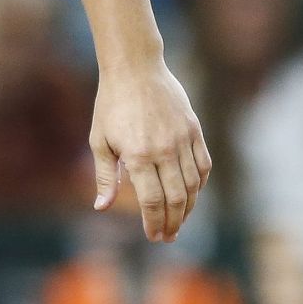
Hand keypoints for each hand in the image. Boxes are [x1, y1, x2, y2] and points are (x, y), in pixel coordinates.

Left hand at [89, 61, 210, 241]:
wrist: (135, 67)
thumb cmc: (111, 104)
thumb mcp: (99, 140)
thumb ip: (104, 176)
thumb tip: (102, 207)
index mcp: (137, 155)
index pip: (151, 201)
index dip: (153, 223)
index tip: (153, 236)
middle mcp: (163, 150)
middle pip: (176, 199)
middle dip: (173, 223)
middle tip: (167, 236)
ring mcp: (182, 139)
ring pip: (193, 185)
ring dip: (188, 208)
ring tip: (179, 221)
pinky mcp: (194, 129)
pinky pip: (203, 165)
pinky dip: (199, 184)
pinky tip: (191, 194)